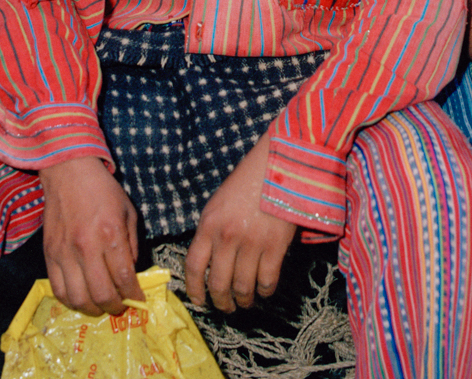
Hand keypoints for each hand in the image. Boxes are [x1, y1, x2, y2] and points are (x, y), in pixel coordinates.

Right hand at [39, 155, 143, 315]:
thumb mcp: (128, 211)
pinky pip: (58, 290)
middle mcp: (86, 247)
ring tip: (101, 305)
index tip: (138, 300)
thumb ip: (131, 244)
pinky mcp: (49, 255)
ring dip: (92, 309)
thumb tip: (130, 273)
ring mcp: (65, 253)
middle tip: (120, 307)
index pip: (124, 277)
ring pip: (77, 299)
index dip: (133, 295)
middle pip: (101, 294)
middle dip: (115, 307)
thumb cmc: (103, 190)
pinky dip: (70, 301)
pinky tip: (81, 297)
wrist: (69, 173)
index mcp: (110, 234)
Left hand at [185, 132, 297, 311]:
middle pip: (218, 283)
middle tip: (225, 307)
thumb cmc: (248, 181)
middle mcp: (227, 237)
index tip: (199, 301)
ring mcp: (252, 243)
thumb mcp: (219, 202)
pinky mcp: (275, 245)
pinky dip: (265, 291)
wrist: (279, 163)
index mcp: (209, 224)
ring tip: (245, 302)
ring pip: (242, 287)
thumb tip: (208, 262)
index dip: (194, 290)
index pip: (193, 266)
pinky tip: (264, 290)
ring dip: (243, 300)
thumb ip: (212, 230)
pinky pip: (267, 280)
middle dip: (220, 302)